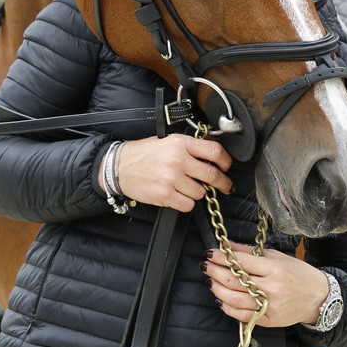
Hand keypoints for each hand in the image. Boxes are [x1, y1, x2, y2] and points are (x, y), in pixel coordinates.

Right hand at [99, 133, 231, 211]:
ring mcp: (171, 179)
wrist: (120, 167)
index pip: (214, 151)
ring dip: (198, 192)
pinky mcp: (165, 195)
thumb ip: (191, 147)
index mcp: (181, 143)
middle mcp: (178, 160)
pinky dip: (187, 202)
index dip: (226, 161)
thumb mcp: (169, 141)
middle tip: (225, 186)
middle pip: (212, 175)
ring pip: (200, 192)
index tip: (227, 167)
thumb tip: (214, 154)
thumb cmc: (145, 154)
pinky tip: (179, 195)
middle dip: (223, 183)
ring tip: (188, 186)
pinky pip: (188, 204)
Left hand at [201, 242, 330, 329]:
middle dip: (216, 272)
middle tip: (205, 266)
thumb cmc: (298, 273)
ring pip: (235, 300)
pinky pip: (242, 316)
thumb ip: (251, 252)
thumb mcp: (277, 257)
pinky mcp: (268, 321)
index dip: (223, 257)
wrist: (318, 298)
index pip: (242, 262)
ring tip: (210, 281)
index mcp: (275, 269)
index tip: (210, 253)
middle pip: (235, 281)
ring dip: (218, 289)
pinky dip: (228, 307)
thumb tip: (228, 245)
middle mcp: (271, 288)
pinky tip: (221, 299)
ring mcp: (269, 307)